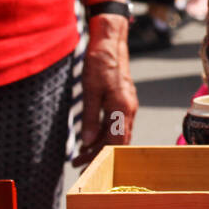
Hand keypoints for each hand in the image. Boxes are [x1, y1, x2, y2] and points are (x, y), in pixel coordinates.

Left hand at [74, 16, 137, 165]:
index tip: (83, 165)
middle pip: (117, 141)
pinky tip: (91, 136)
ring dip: (100, 144)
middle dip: (98, 154)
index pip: (114, 142)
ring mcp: (128, 105)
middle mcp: (129, 109)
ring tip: (81, 152)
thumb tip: (86, 141)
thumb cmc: (99, 63)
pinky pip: (116, 123)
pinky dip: (104, 133)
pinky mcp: (124, 100)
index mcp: (122, 108)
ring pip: (117, 133)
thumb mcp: (90, 90)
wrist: (110, 43)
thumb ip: (89, 117)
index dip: (98, 155)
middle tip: (79, 164)